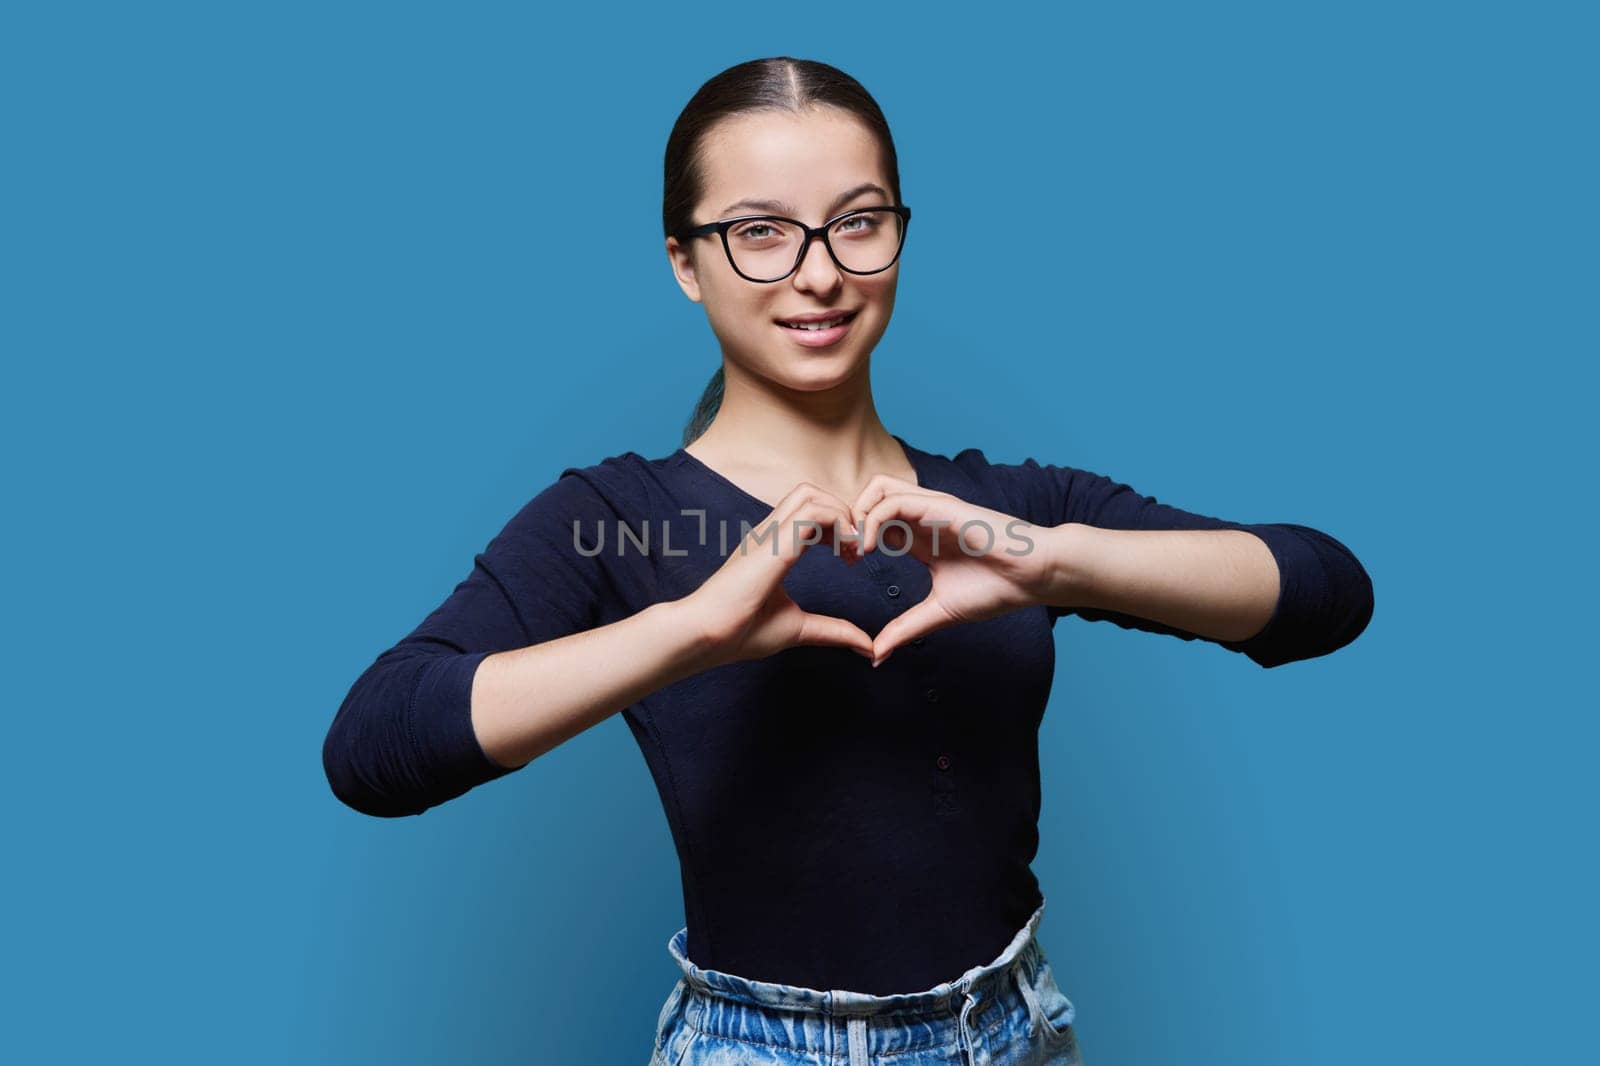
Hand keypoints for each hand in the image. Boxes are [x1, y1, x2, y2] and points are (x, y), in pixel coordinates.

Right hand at [681, 482, 873, 666]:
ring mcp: (769, 533)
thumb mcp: (800, 628)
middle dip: (843, 514)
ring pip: (812, 495)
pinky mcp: (774, 542)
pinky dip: (838, 524)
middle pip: (812, 494)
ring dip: (842, 516)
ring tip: (852, 550)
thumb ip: (834, 631)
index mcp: (772, 546)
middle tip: (856, 550)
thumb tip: (867, 647)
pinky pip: (813, 512)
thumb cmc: (741, 632)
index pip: (809, 512)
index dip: (838, 527)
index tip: (852, 558)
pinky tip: (845, 552)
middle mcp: (770, 533)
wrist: (707, 635)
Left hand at [850, 474, 1052, 664]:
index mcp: (919, 538)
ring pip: (877, 488)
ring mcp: (930, 508)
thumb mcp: (938, 613)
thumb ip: (905, 629)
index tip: (848, 565)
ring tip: (856, 550)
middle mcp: (921, 517)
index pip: (872, 521)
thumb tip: (877, 656)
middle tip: (845, 554)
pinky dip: (873, 520)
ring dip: (857, 515)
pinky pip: (894, 500)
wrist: (1032, 576)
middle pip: (868, 496)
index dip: (853, 537)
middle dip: (848, 519)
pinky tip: (870, 548)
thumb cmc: (995, 589)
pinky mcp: (940, 506)